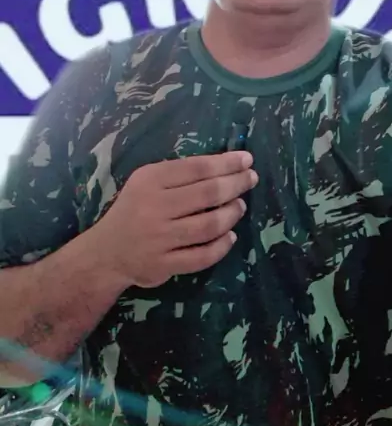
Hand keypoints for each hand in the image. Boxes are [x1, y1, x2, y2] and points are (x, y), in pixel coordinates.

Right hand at [93, 151, 257, 287]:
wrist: (106, 252)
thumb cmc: (134, 209)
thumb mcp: (146, 181)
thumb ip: (178, 174)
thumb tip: (225, 165)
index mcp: (150, 181)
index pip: (196, 168)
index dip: (226, 163)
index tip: (247, 160)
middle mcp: (154, 207)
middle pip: (207, 194)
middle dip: (235, 184)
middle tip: (251, 179)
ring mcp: (160, 238)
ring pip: (209, 225)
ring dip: (231, 214)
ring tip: (240, 206)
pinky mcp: (164, 265)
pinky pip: (202, 256)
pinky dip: (221, 246)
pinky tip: (231, 237)